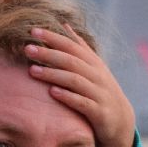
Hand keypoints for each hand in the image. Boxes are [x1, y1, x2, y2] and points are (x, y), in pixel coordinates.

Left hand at [24, 25, 136, 146]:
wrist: (120, 121)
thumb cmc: (100, 91)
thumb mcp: (93, 67)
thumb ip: (79, 47)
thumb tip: (64, 24)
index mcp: (93, 63)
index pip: (72, 46)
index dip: (53, 38)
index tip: (33, 31)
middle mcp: (97, 75)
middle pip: (71, 61)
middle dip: (48, 54)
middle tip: (27, 49)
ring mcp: (99, 93)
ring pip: (75, 80)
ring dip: (53, 74)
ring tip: (32, 70)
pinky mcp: (99, 112)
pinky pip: (82, 103)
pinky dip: (68, 96)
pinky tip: (52, 92)